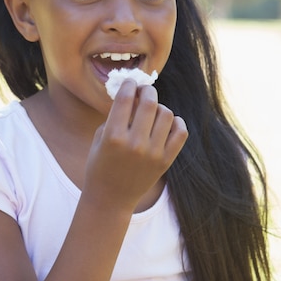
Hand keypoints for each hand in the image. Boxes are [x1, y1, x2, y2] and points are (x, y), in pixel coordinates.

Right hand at [84, 79, 187, 210]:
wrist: (110, 199)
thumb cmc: (100, 165)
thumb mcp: (100, 138)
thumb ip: (116, 116)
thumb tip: (133, 94)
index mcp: (113, 137)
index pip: (126, 98)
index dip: (129, 85)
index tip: (130, 82)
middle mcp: (135, 144)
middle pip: (149, 102)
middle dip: (147, 90)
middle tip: (144, 90)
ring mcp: (153, 154)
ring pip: (166, 115)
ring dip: (159, 107)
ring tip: (152, 111)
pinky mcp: (165, 162)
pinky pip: (180, 132)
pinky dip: (176, 123)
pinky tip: (167, 123)